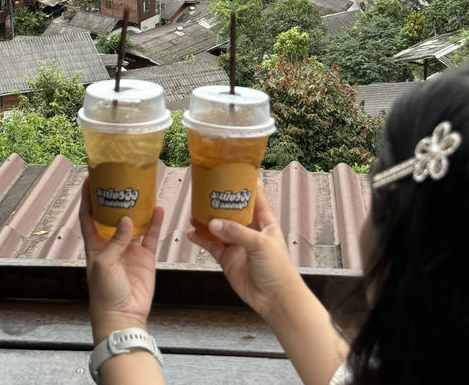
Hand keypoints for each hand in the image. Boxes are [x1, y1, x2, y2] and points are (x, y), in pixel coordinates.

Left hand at [79, 175, 163, 341]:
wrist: (123, 316)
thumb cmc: (104, 292)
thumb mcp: (104, 264)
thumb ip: (115, 241)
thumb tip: (128, 219)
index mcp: (94, 244)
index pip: (88, 216)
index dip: (87, 198)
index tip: (90, 179)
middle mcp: (111, 243)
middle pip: (112, 215)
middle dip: (115, 198)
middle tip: (121, 178)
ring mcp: (129, 249)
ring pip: (134, 222)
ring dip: (138, 207)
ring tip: (142, 188)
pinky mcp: (145, 257)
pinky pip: (151, 235)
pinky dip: (155, 222)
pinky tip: (159, 208)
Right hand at [187, 180, 300, 324]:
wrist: (275, 300)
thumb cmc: (277, 269)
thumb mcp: (260, 245)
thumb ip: (236, 232)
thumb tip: (213, 223)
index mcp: (264, 220)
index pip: (255, 195)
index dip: (245, 182)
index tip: (231, 168)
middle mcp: (249, 229)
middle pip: (232, 209)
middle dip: (219, 200)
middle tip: (204, 188)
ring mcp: (237, 243)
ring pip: (219, 226)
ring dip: (207, 219)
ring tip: (193, 209)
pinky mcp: (228, 258)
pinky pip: (211, 245)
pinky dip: (201, 239)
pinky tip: (190, 233)